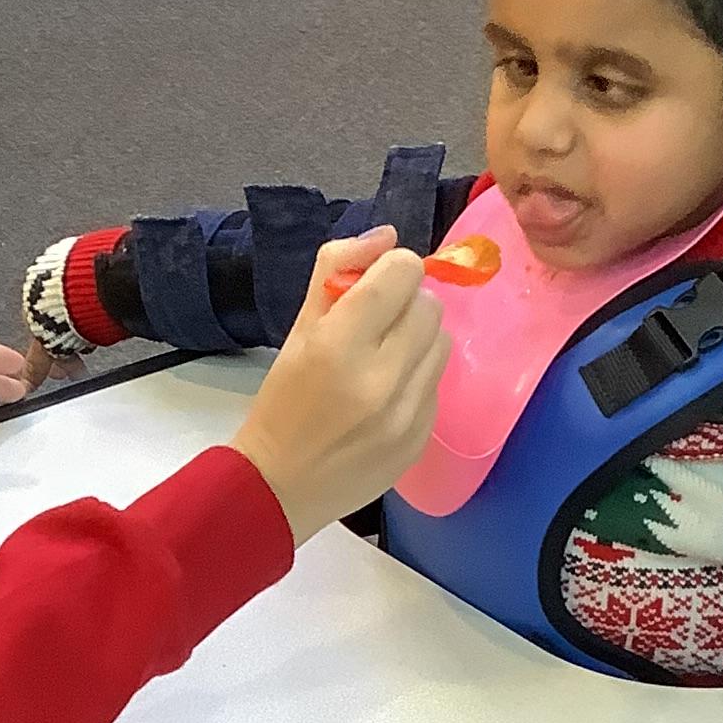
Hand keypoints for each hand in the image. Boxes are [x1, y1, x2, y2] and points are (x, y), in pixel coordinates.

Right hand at [229, 226, 448, 543]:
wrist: (280, 486)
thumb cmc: (282, 403)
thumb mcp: (297, 330)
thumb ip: (337, 272)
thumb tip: (387, 236)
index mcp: (339, 345)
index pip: (403, 272)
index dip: (389, 270)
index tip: (372, 288)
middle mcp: (380, 378)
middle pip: (429, 304)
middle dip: (404, 304)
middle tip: (375, 325)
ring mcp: (406, 413)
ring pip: (442, 341)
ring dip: (417, 339)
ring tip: (383, 359)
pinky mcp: (421, 438)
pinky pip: (438, 383)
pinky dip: (417, 378)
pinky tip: (386, 395)